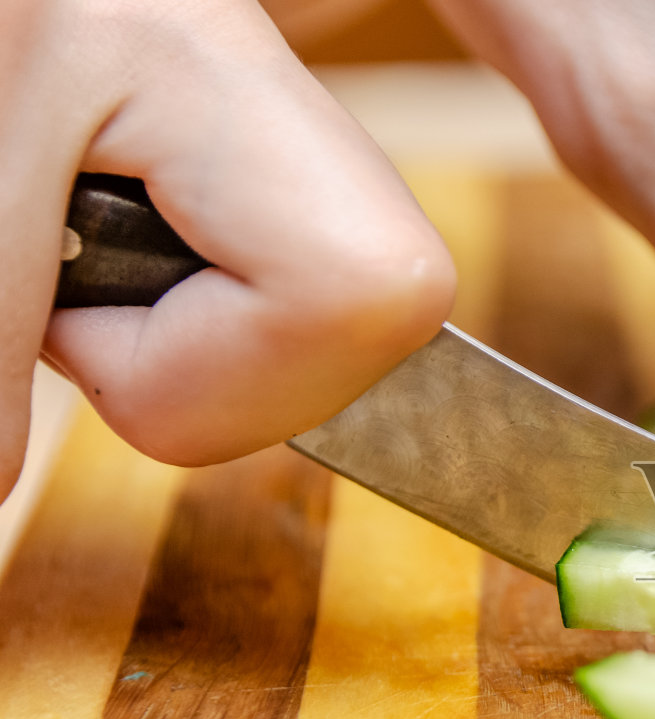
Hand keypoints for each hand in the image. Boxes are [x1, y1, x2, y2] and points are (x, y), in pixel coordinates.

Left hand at [1, 0, 453, 500]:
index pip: (213, 412)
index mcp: (351, 245)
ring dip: (162, 327)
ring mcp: (393, 273)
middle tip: (111, 205)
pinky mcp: (364, 268)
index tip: (88, 229)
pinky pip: (271, 364)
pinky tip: (182, 225)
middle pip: (246, 422)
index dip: (113, 353)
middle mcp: (406, 270)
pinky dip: (194, 319)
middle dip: (140, 344)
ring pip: (257, 402)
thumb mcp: (3, 152)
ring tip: (146, 200)